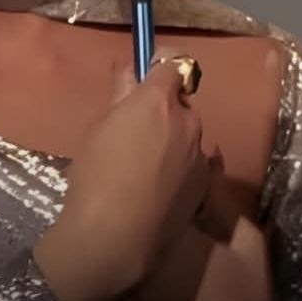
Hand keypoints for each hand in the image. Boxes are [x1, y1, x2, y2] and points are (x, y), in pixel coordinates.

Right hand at [34, 54, 217, 300]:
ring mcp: (201, 157)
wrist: (115, 237)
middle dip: (162, 109)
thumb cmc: (96, 174)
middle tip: (134, 130)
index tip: (146, 74)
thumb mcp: (98, 126)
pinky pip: (193, 164)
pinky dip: (179, 168)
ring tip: (144, 166)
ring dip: (172, 139)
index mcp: (159, 101)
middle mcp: (188, 123)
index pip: (172, 63)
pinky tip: (156, 189)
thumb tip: (131, 72)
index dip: (159, 66)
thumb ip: (120, 93)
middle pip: (180, 103)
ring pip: (187, 136)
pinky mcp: (205, 188)